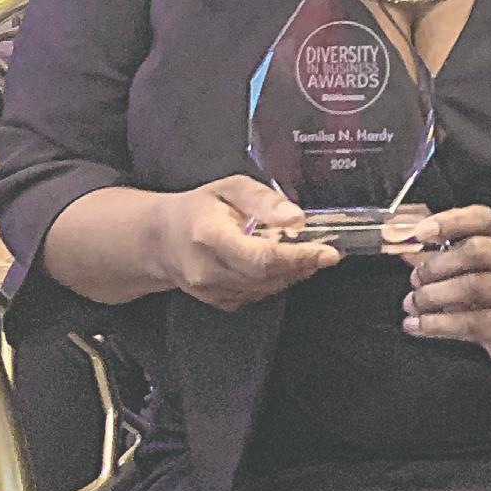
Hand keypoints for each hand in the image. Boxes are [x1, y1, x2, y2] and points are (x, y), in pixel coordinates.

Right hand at [153, 175, 339, 311]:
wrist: (161, 240)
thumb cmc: (199, 209)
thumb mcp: (230, 188)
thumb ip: (263, 200)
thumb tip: (295, 218)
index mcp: (210, 237)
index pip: (262, 256)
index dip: (299, 257)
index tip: (329, 253)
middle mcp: (209, 271)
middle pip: (268, 276)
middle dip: (303, 265)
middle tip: (326, 252)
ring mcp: (212, 292)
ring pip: (266, 289)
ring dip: (293, 273)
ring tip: (305, 253)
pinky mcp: (219, 303)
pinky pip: (258, 295)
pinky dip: (276, 281)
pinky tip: (281, 264)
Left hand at [402, 206, 490, 376]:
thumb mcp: (475, 266)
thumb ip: (438, 249)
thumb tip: (400, 236)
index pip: (482, 218)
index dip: (450, 221)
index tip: (420, 232)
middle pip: (476, 251)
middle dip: (437, 264)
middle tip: (414, 278)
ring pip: (473, 288)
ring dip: (433, 295)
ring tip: (412, 302)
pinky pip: (471, 324)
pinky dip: (436, 324)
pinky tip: (415, 325)